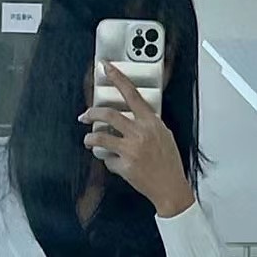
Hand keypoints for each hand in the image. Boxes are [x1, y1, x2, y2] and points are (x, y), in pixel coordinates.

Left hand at [79, 62, 195, 216]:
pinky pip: (108, 159)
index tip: (106, 68)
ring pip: (100, 136)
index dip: (117, 78)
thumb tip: (133, 117)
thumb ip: (148, 124)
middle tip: (85, 115)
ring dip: (90, 138)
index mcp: (151, 122)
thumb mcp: (164, 136)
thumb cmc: (169, 163)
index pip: (132, 94)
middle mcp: (140, 133)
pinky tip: (114, 163)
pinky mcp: (124, 166)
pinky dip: (108, 160)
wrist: (170, 188)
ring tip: (89, 140)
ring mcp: (131, 150)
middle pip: (108, 114)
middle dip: (92, 112)